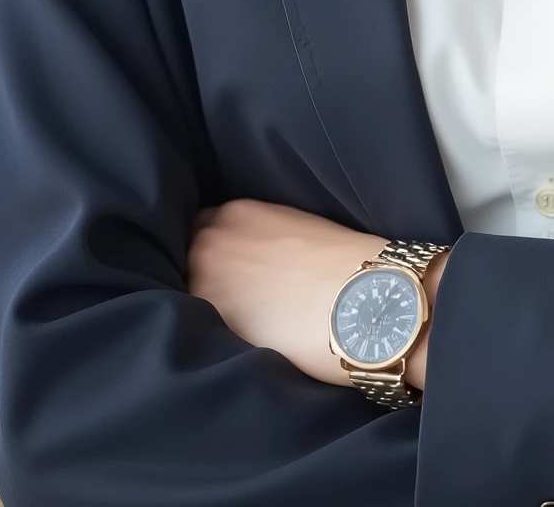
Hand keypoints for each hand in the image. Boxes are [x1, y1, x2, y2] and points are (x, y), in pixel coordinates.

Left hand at [188, 201, 449, 389]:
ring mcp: (205, 284)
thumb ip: (261, 239)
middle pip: (190, 260)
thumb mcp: (297, 229)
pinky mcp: (212, 327)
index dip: (216, 251)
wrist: (363, 300)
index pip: (203, 228)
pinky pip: (199, 329)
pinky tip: (242, 341)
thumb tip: (252, 265)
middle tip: (235, 298)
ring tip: (242, 322)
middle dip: (206, 276)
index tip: (231, 269)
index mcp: (237, 212)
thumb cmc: (345, 264)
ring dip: (207, 306)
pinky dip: (212, 335)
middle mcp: (211, 242)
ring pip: (190, 296)